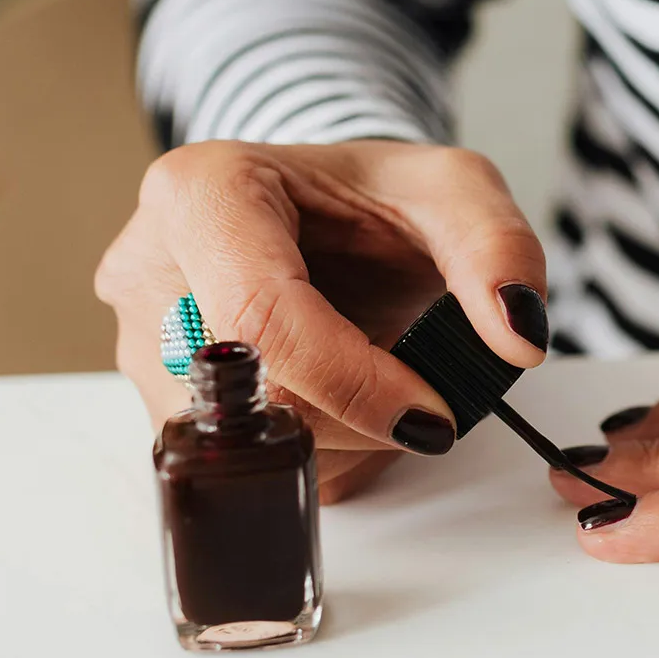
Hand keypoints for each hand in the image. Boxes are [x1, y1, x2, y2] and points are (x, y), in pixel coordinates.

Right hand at [96, 140, 548, 500]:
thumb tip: (516, 336)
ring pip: (240, 445)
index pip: (262, 317)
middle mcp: (149, 268)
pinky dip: (313, 452)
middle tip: (421, 395)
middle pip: (249, 394)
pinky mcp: (160, 400)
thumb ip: (499, 250)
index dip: (355, 383)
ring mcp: (142, 342)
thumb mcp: (456, 193)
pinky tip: (344, 404)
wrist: (333, 219)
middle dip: (356, 417)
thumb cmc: (378, 200)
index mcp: (202, 193)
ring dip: (337, 441)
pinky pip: (239, 464)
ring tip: (381, 380)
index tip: (434, 414)